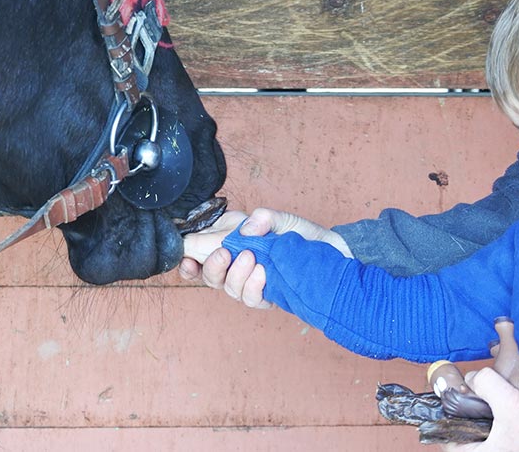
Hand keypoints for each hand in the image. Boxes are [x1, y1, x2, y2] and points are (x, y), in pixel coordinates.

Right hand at [178, 207, 352, 308]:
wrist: (332, 252)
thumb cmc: (301, 234)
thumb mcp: (281, 219)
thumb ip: (263, 219)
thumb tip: (245, 231)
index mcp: (230, 241)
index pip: (198, 252)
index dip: (187, 257)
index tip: (186, 257)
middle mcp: (236, 263)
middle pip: (207, 275)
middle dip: (210, 266)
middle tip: (224, 253)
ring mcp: (250, 281)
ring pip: (227, 288)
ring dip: (235, 275)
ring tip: (252, 258)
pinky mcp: (266, 295)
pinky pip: (250, 299)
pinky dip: (252, 287)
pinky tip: (263, 274)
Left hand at [440, 368, 518, 451]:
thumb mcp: (510, 402)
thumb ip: (485, 384)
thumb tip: (472, 378)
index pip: (449, 441)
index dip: (446, 418)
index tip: (448, 400)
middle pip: (466, 435)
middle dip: (467, 413)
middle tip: (470, 394)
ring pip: (484, 433)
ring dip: (485, 414)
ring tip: (490, 398)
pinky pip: (501, 434)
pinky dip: (500, 419)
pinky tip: (507, 404)